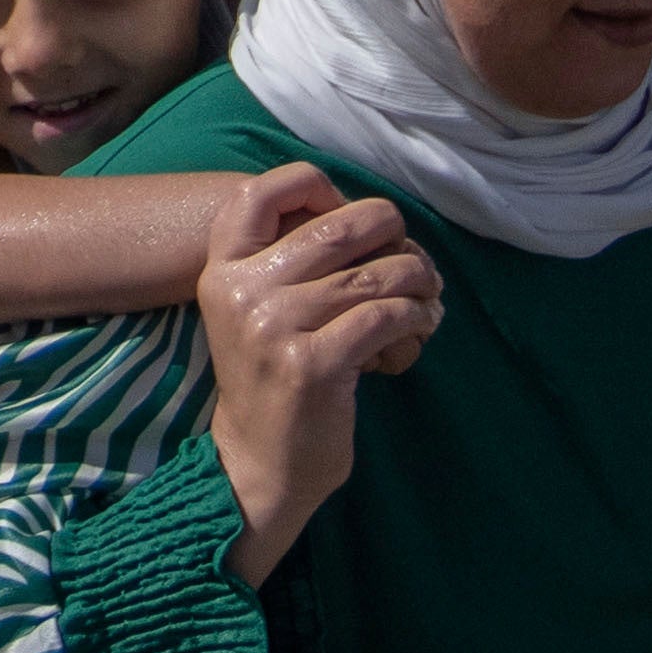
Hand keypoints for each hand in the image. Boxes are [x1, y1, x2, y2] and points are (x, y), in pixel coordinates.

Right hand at [195, 175, 442, 572]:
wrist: (259, 465)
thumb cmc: (270, 379)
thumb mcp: (256, 310)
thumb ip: (289, 260)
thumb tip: (371, 216)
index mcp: (223, 269)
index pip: (260, 191)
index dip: (316, 187)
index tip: (351, 217)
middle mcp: (243, 290)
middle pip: (338, 228)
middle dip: (393, 236)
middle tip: (415, 261)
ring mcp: (275, 327)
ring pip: (373, 274)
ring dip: (417, 281)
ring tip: (428, 298)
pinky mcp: (313, 364)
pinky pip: (385, 316)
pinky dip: (415, 317)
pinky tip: (420, 327)